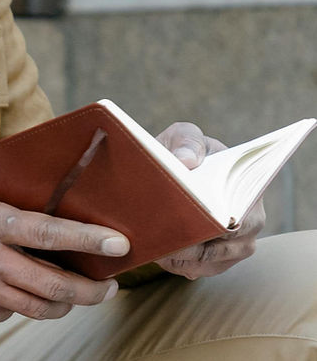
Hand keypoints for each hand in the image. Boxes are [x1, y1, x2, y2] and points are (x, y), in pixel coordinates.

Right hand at [0, 134, 129, 321]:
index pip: (47, 233)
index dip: (88, 239)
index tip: (119, 243)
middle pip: (56, 286)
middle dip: (92, 288)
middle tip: (111, 283)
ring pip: (37, 308)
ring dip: (66, 303)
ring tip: (81, 293)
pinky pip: (8, 314)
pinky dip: (26, 306)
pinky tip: (27, 292)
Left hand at [153, 122, 264, 278]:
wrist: (171, 165)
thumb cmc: (183, 149)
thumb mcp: (185, 135)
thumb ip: (188, 142)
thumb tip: (187, 162)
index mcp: (248, 191)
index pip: (241, 219)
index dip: (216, 226)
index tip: (190, 224)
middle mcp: (249, 222)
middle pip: (223, 247)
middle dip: (193, 246)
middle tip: (164, 241)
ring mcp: (233, 245)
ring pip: (208, 262)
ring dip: (182, 258)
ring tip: (157, 247)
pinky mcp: (214, 258)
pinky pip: (197, 269)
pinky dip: (177, 264)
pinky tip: (158, 253)